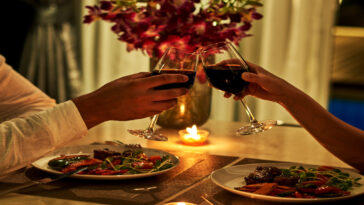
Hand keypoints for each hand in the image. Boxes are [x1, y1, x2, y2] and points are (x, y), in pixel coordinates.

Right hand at [73, 72, 188, 128]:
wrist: (101, 107)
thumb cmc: (112, 90)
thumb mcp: (127, 79)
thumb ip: (143, 77)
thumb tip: (156, 76)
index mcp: (140, 84)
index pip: (164, 80)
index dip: (176, 78)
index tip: (185, 77)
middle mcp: (144, 96)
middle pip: (169, 94)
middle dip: (180, 91)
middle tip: (186, 89)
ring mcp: (144, 107)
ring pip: (166, 105)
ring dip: (173, 101)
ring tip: (176, 97)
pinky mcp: (142, 115)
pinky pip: (158, 111)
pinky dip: (163, 107)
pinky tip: (165, 103)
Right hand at [224, 62, 294, 103]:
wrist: (281, 94)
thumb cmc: (274, 83)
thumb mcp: (263, 80)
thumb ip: (253, 77)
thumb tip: (243, 75)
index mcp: (251, 67)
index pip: (236, 63)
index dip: (226, 63)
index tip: (217, 65)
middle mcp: (248, 74)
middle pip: (232, 74)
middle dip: (224, 78)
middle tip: (216, 83)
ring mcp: (248, 82)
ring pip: (235, 85)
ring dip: (229, 90)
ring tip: (225, 95)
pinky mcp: (249, 90)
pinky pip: (240, 92)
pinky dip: (236, 95)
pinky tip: (235, 98)